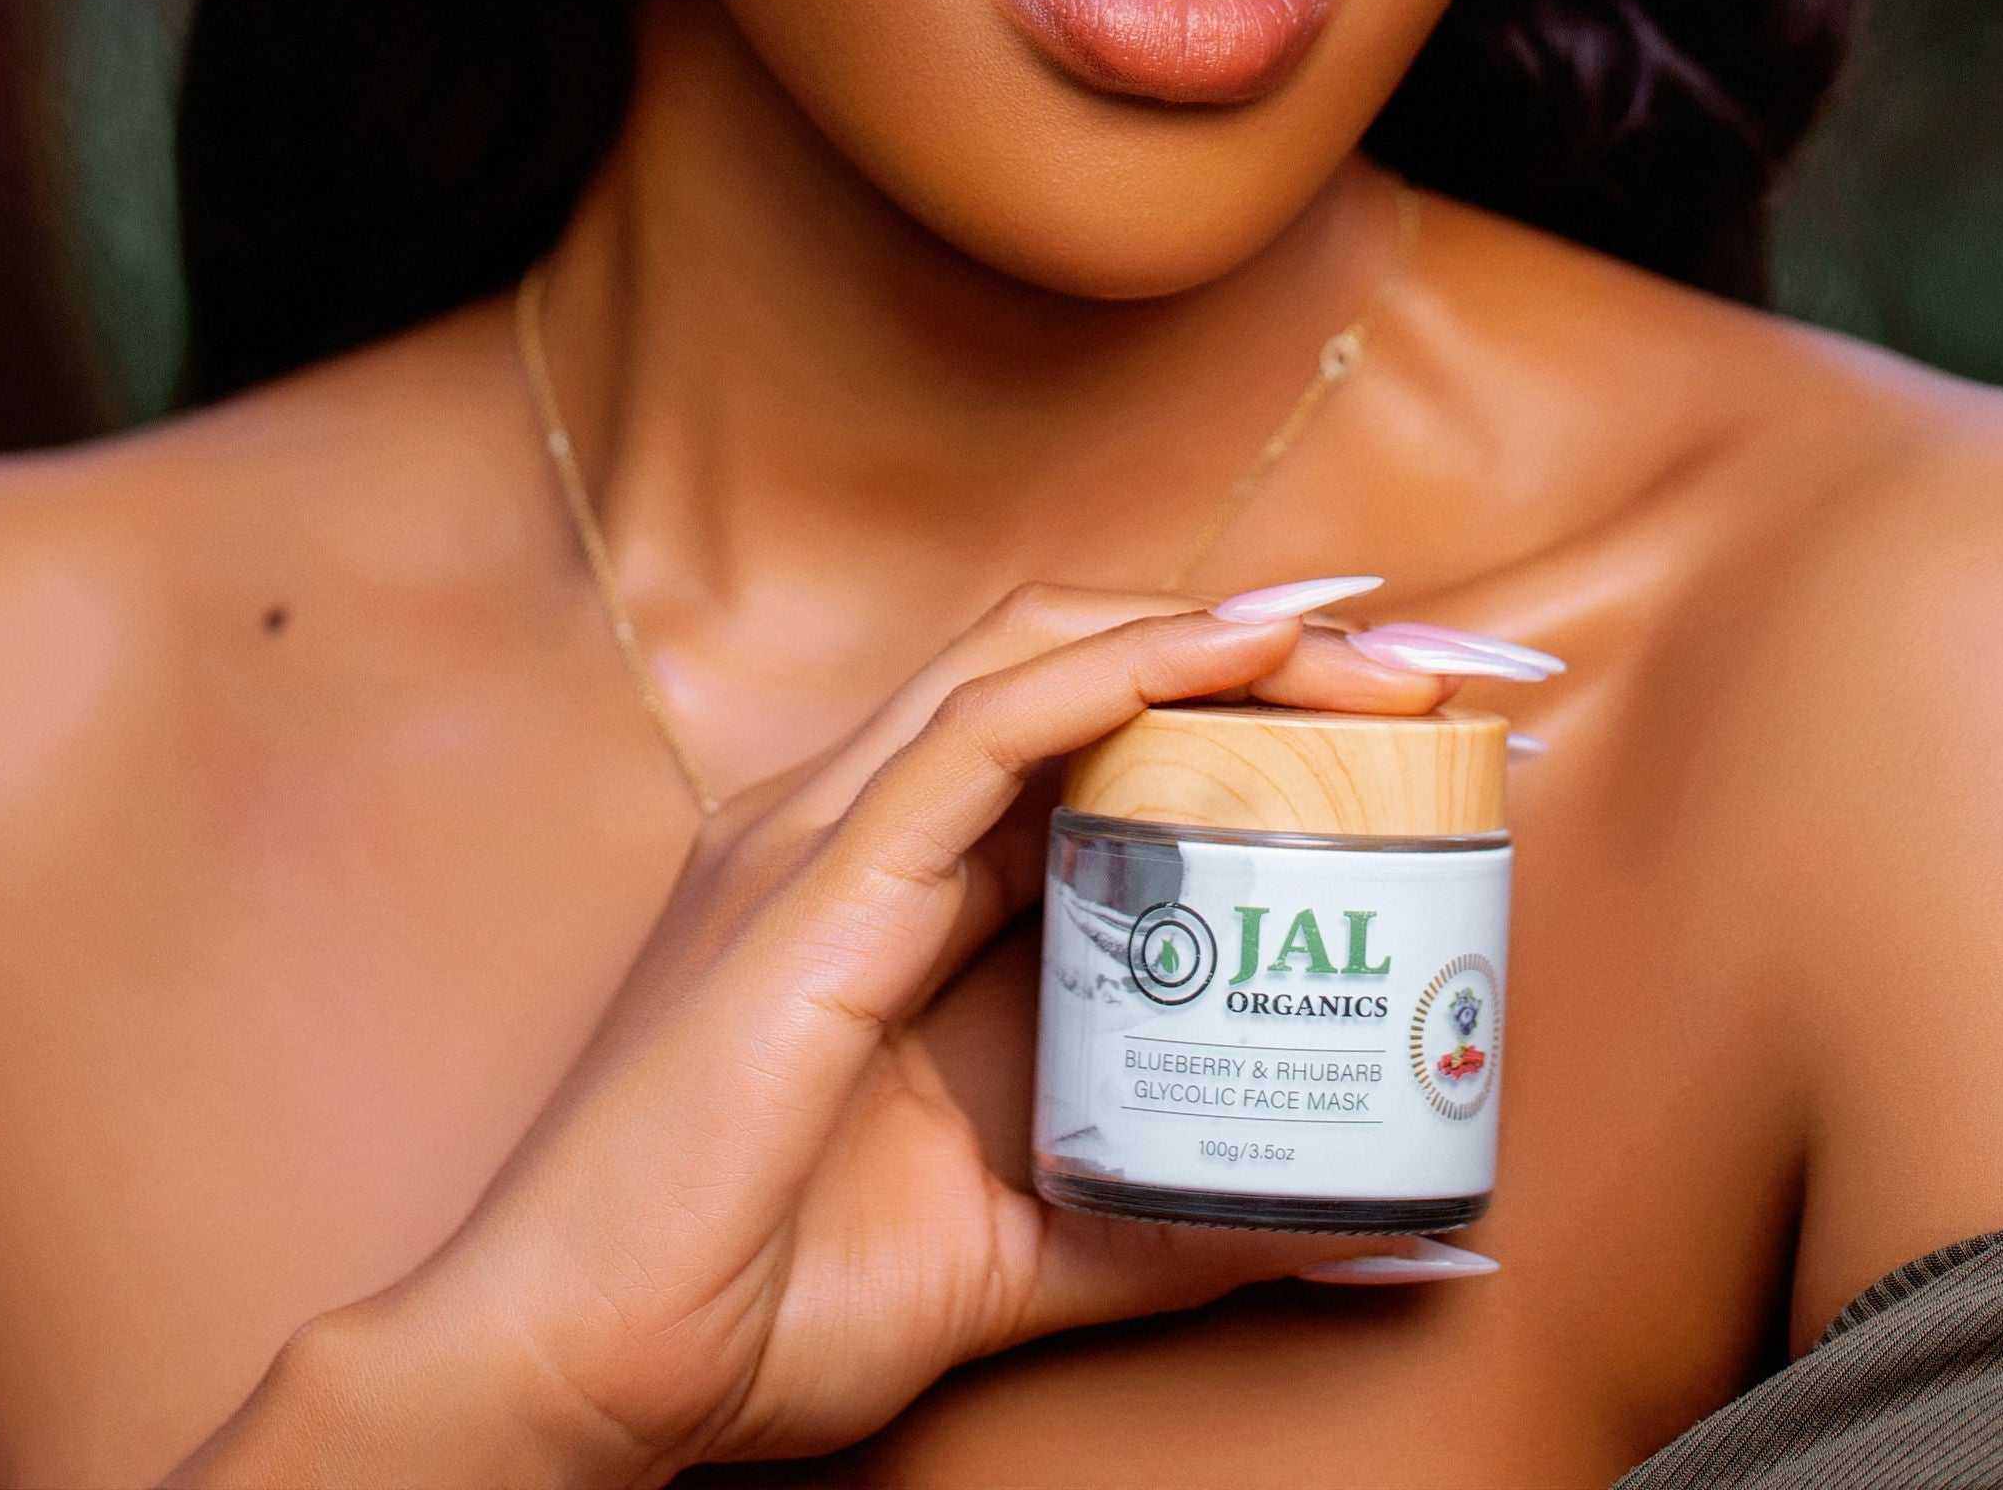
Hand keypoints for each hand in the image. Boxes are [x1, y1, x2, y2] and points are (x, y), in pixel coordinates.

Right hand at [246, 585, 1484, 1483]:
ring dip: (1216, 634)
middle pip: (1083, 667)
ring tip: (1366, 638)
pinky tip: (1231, 655)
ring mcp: (827, 834)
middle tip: (1427, 660)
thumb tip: (1361, 1224)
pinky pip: (983, 731)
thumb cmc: (756, 1302)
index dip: (1239, 701)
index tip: (1399, 714)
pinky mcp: (814, 879)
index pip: (1089, 738)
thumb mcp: (1021, 1248)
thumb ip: (1173, 1223)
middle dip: (1260, 644)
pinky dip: (1119, 671)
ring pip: (1041, 659)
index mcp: (895, 889)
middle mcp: (860, 827)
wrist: (576, 1368)